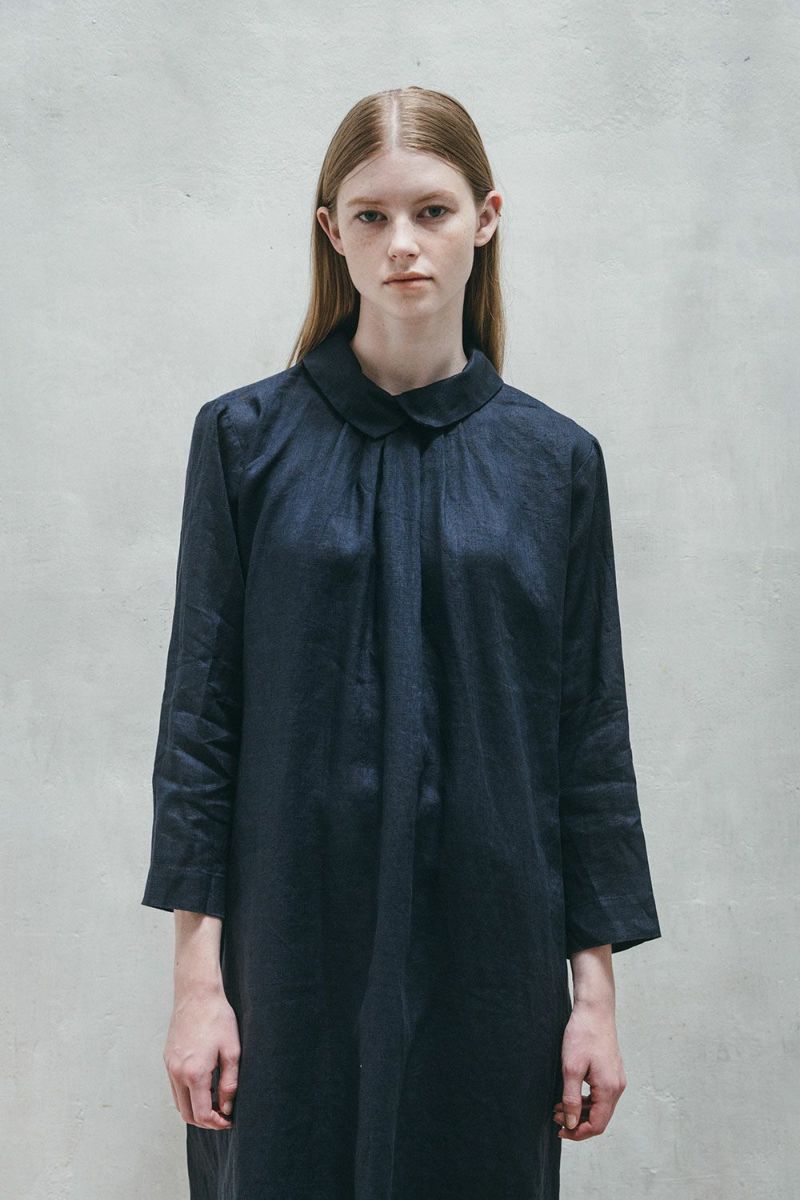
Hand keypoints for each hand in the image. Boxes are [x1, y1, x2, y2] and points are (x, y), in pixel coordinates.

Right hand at [163, 982, 240, 1128]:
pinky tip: (203, 1087)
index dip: (217, 1123)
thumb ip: (229, 1082)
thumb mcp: (231, 1050)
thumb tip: (227, 1107)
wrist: (197, 994)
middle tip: (223, 1116)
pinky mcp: (167, 1059)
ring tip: (215, 1102)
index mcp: (194, 1073)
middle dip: (205, 1121)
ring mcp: (169, 1066)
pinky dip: (187, 1095)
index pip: (202, 1114)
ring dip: (195, 1109)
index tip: (229, 1121)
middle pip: (187, 1114)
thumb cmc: (217, 1018)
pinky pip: (174, 1087)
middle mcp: (177, 1073)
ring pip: (179, 1102)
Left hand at [552, 997, 626, 1140]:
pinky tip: (569, 1094)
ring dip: (580, 1111)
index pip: (598, 1125)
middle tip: (554, 1117)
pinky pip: (600, 1094)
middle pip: (600, 1118)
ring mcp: (616, 1079)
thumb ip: (571, 1099)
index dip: (578, 1133)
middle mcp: (617, 1087)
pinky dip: (585, 1099)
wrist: (595, 1009)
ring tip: (557, 1107)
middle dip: (577, 1122)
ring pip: (600, 1107)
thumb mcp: (571, 1068)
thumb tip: (571, 1124)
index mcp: (610, 1089)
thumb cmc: (583, 1035)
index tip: (560, 1130)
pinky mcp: (611, 1071)